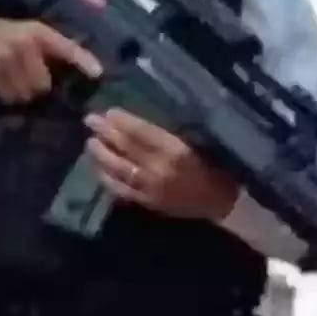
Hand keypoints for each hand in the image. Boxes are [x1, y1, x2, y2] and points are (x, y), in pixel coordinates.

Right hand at [0, 18, 101, 103]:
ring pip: (26, 93)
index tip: (98, 73)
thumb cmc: (4, 35)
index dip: (83, 60)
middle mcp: (24, 43)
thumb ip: (52, 48)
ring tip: (11, 79)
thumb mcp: (30, 33)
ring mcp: (6, 58)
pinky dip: (6, 94)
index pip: (66, 47)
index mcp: (38, 32)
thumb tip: (85, 69)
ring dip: (21, 93)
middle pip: (43, 84)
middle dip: (37, 86)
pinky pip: (8, 96)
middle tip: (26, 78)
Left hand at [83, 108, 238, 220]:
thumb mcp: (203, 144)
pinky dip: (107, 178)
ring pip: (118, 169)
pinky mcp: (148, 202)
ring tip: (91, 142)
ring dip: (101, 154)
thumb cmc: (220, 168)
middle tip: (90, 119)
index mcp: (176, 150)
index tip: (109, 111)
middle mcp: (159, 169)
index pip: (141, 132)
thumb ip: (173, 135)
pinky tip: (99, 169)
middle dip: (105, 132)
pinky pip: (121, 190)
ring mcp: (151, 188)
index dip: (123, 121)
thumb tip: (144, 121)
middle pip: (126, 148)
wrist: (226, 204)